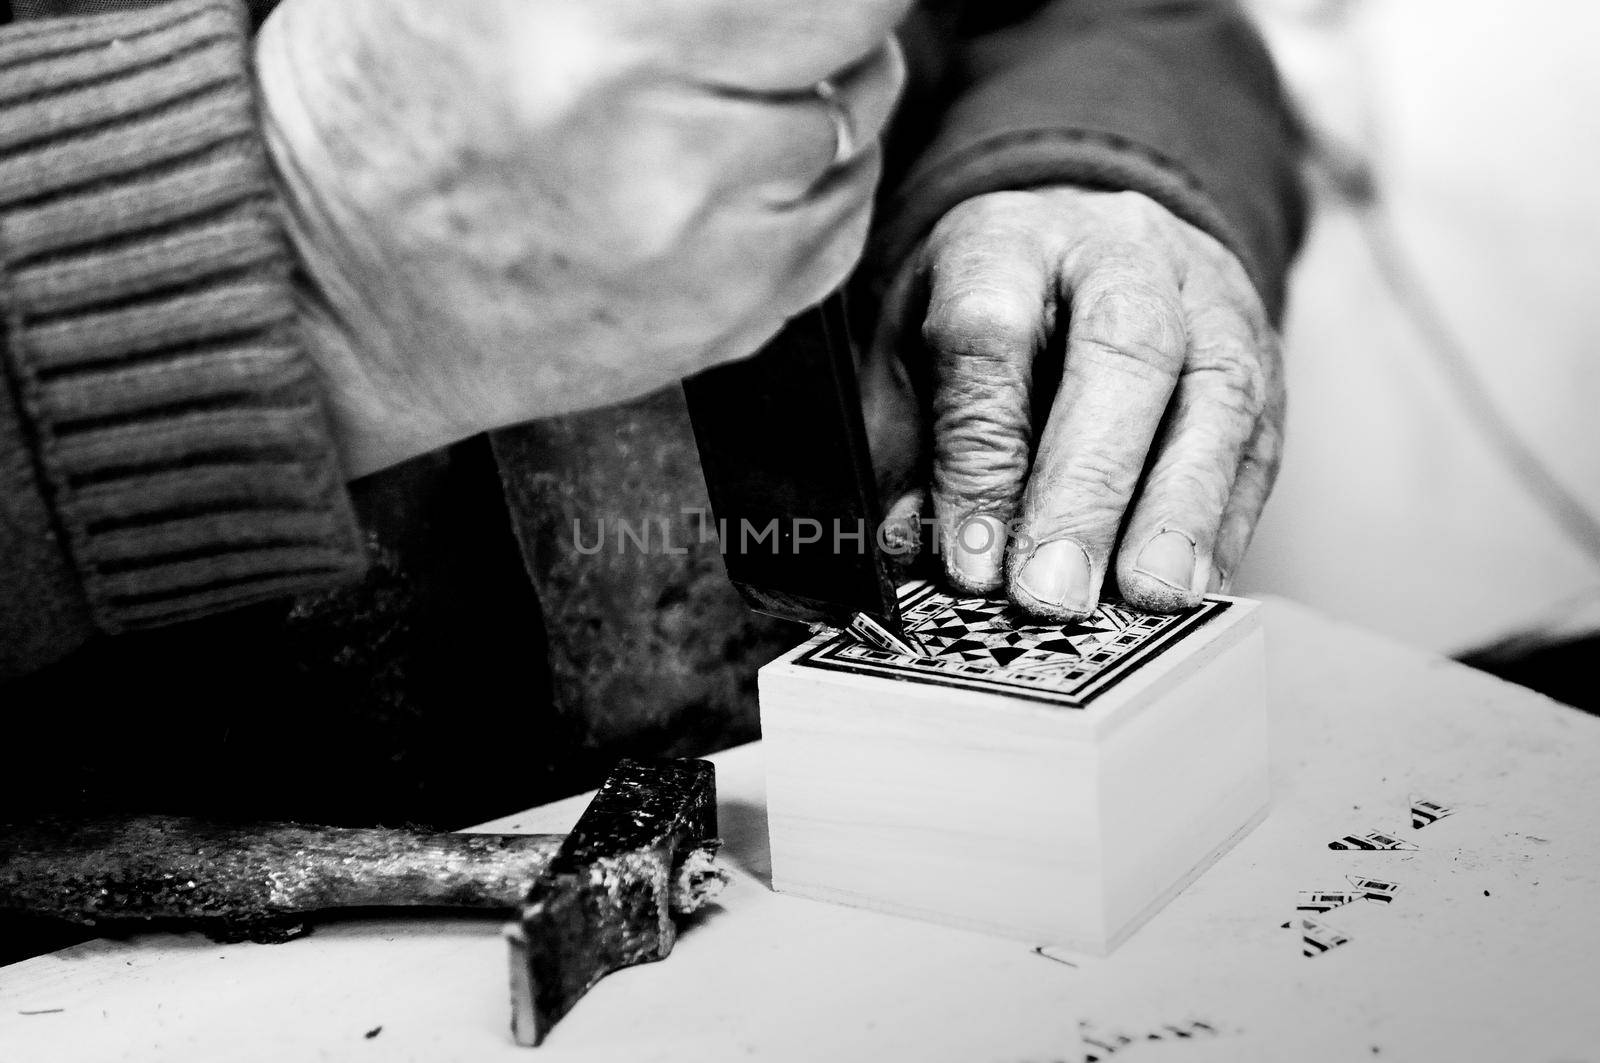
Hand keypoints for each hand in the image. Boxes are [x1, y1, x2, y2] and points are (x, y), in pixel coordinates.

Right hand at [255, 0, 910, 476]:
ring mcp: (709, 247)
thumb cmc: (374, 117)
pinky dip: (813, 182)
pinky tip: (739, 167)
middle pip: (857, 25)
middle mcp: (662, 141)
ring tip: (728, 90)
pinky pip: (842, 224)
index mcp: (598, 31)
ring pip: (858, 125)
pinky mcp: (728, 322)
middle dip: (829, 7)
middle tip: (771, 17)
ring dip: (820, 89)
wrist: (329, 298)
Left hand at [871, 188, 1283, 616]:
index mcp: (1007, 240)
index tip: (970, 559)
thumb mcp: (907, 352)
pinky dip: (1226, 521)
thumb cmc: (984, 312)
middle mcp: (1120, 252)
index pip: (992, 335)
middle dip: (1089, 485)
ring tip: (1146, 596)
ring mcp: (1208, 298)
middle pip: (1125, 350)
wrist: (1080, 243)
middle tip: (1055, 589)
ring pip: (1215, 391)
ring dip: (1180, 509)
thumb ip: (907, 446)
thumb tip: (915, 545)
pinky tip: (1195, 584)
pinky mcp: (1263, 358)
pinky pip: (1260, 439)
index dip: (981, 456)